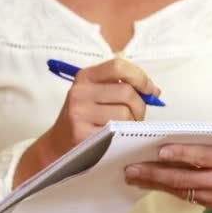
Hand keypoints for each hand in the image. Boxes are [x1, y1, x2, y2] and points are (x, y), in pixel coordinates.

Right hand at [14, 59, 160, 187]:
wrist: (58, 145)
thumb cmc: (84, 118)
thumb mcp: (95, 94)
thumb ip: (121, 86)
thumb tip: (153, 91)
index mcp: (85, 77)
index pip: (118, 67)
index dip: (140, 77)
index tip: (150, 90)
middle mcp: (79, 92)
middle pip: (126, 92)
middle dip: (140, 106)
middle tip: (136, 116)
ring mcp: (79, 114)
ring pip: (125, 114)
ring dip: (133, 123)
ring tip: (124, 128)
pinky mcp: (82, 134)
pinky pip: (117, 132)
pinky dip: (124, 136)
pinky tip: (117, 138)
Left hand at [125, 127, 211, 212]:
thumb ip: (211, 134)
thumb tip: (178, 132)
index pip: (201, 156)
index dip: (180, 154)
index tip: (159, 151)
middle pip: (184, 178)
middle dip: (155, 173)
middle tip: (131, 168)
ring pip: (181, 189)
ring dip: (154, 183)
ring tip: (132, 175)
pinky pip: (187, 195)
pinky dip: (167, 188)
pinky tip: (150, 182)